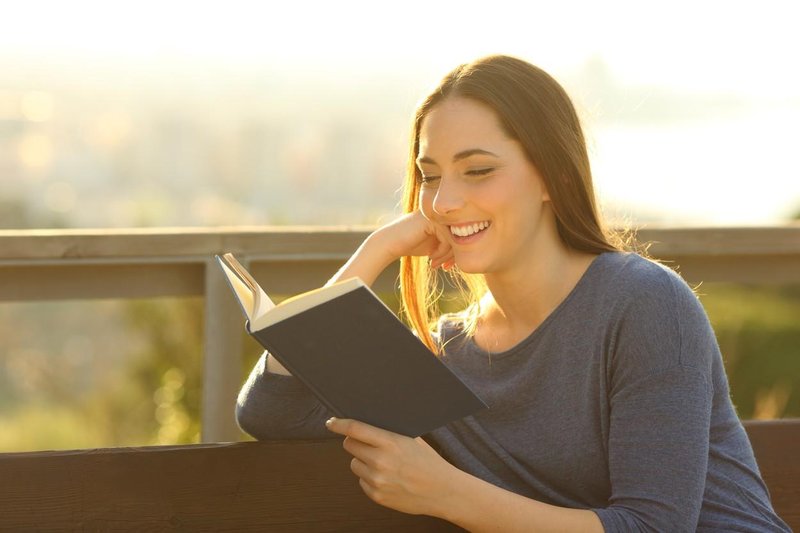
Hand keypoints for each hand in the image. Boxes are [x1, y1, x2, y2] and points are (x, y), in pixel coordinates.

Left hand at [325, 417, 458, 516]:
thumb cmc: (428, 461)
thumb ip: (388, 432)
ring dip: (362, 461)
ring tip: (383, 463)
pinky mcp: (376, 495)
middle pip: (349, 445)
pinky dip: (369, 477)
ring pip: (354, 463)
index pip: (355, 429)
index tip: (331, 422)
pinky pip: (362, 481)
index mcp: (390, 442)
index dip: (339, 424)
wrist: (442, 491)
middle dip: (354, 441)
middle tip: (367, 443)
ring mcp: (377, 480)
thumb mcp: (412, 439)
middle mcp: (380, 461)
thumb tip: (366, 423)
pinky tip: (387, 477)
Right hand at [372, 211, 454, 269]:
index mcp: (444, 217)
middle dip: (453, 255)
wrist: (391, 243)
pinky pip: (448, 238)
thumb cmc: (412, 245)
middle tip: (445, 267)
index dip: (456, 253)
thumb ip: (451, 245)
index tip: (448, 266)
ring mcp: (438, 215)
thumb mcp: (436, 245)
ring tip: (436, 264)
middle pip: (460, 236)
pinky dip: (442, 251)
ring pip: (456, 238)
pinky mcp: (433, 220)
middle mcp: (443, 213)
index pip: (460, 234)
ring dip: (447, 255)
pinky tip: (431, 257)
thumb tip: (471, 252)